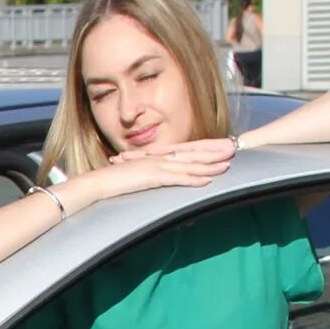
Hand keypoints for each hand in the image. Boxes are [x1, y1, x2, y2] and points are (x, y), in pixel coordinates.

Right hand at [82, 138, 235, 202]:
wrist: (97, 182)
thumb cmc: (112, 181)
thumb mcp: (135, 177)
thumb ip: (150, 176)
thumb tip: (159, 180)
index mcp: (156, 157)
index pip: (185, 150)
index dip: (205, 147)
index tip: (221, 146)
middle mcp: (159, 159)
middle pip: (191, 154)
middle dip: (213, 152)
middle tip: (233, 149)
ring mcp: (156, 167)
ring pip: (188, 165)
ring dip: (208, 165)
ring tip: (226, 165)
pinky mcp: (152, 178)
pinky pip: (177, 178)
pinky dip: (193, 179)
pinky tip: (206, 180)